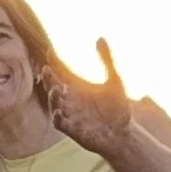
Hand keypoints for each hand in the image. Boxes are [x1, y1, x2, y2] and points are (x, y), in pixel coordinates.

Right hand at [36, 39, 137, 157]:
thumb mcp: (114, 81)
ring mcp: (70, 114)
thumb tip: (100, 38)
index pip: (62, 72)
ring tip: (56, 89)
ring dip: (53, 98)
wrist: (123, 134)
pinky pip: (60, 123)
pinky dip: (57, 117)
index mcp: (78, 87)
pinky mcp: (72, 129)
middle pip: (54, 86)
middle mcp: (71, 100)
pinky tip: (59, 111)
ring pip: (55, 104)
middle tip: (47, 70)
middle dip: (49, 79)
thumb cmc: (118, 109)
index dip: (56, 62)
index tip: (51, 51)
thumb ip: (107, 60)